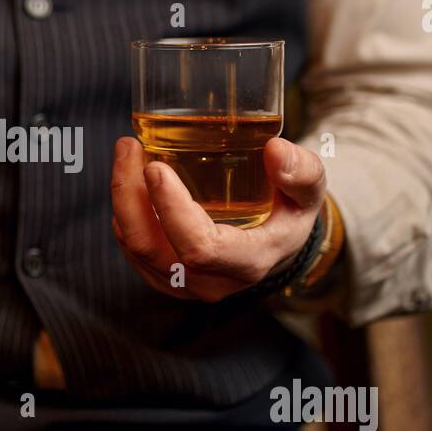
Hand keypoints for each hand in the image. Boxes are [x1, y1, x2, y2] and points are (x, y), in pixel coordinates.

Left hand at [110, 135, 325, 301]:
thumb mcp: (309, 191)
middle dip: (130, 195)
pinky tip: (129, 179)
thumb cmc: (290, 212)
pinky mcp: (164, 276)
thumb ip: (300, 171)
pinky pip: (132, 248)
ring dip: (122, 199)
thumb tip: (274, 150)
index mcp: (247, 262)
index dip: (171, 209)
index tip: (156, 167)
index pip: (199, 247)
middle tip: (128, 146)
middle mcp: (210, 281)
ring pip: (135, 247)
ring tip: (127, 153)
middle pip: (151, 248)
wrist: (277, 244)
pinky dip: (124, 212)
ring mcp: (182, 284)